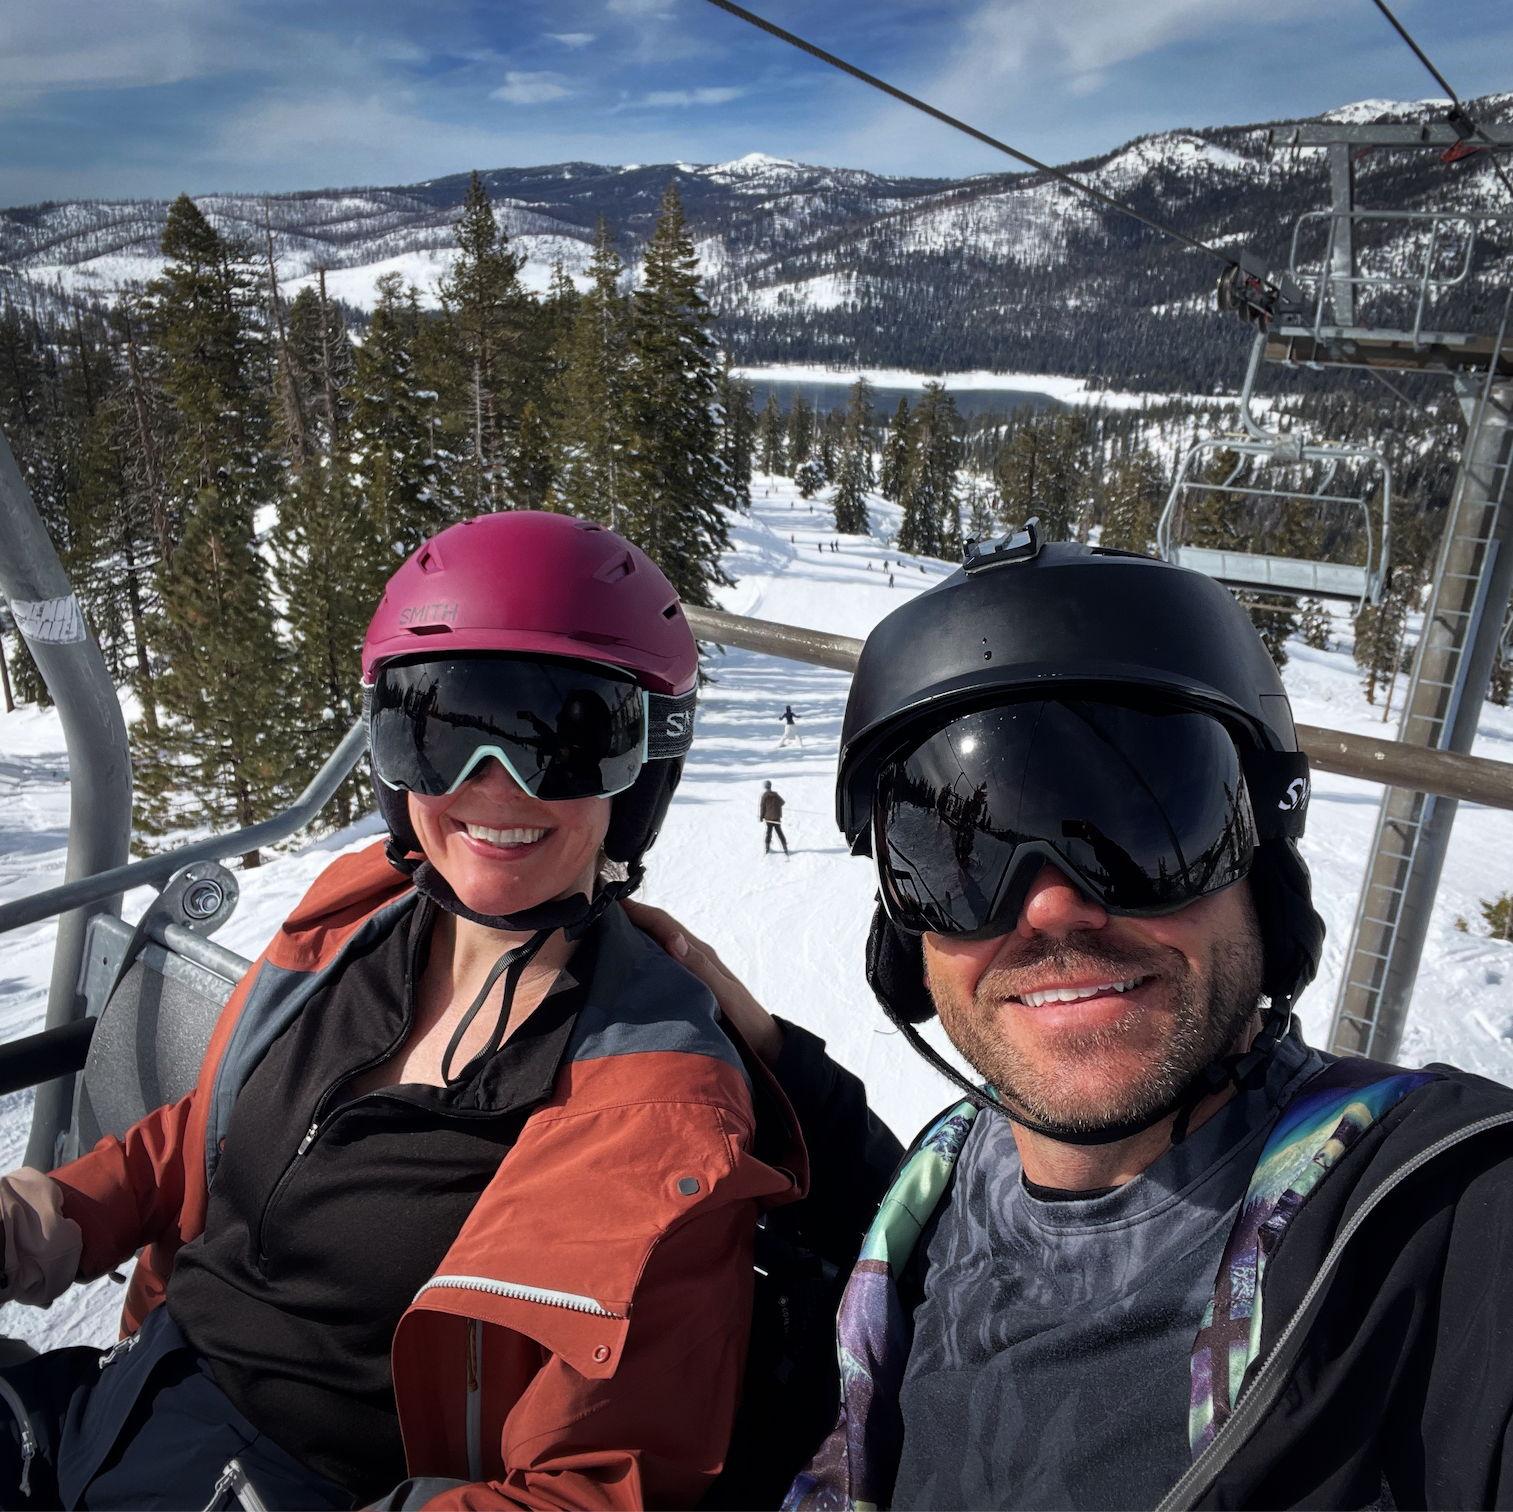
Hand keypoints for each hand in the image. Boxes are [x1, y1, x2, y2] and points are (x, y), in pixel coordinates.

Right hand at [622, 901, 783, 1066]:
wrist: (763, 1043)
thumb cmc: (746, 1021)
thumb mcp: (724, 994)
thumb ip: (700, 968)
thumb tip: (674, 938)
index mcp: (700, 953)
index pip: (665, 924)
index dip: (640, 912)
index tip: (611, 904)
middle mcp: (693, 956)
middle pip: (658, 929)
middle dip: (632, 918)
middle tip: (600, 915)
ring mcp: (691, 969)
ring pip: (658, 943)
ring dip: (635, 935)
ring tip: (606, 934)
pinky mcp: (688, 983)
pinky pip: (660, 961)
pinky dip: (643, 955)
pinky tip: (628, 963)